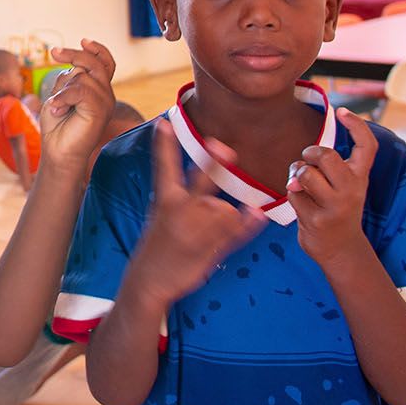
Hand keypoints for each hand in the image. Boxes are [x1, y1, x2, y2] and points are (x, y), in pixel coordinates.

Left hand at [37, 40, 116, 169]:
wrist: (58, 153)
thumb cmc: (57, 126)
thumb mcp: (61, 94)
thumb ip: (70, 78)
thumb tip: (76, 67)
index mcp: (98, 90)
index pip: (105, 63)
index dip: (97, 49)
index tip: (83, 40)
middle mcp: (105, 95)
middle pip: (94, 63)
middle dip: (73, 54)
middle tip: (54, 52)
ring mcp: (105, 103)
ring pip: (83, 77)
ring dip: (62, 89)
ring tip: (56, 107)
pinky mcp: (100, 111)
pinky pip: (80, 91)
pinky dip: (63, 98)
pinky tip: (55, 109)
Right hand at [130, 121, 267, 305]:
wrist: (148, 281)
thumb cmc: (156, 246)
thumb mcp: (159, 216)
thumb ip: (177, 197)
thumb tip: (196, 184)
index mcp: (164, 200)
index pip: (164, 167)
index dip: (164, 145)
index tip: (164, 123)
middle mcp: (179, 211)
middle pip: (201, 180)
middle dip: (212, 164)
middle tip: (221, 146)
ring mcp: (195, 230)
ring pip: (225, 209)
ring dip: (226, 217)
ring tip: (208, 233)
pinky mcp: (209, 248)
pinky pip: (234, 232)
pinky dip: (248, 224)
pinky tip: (257, 214)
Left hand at [287, 108, 378, 266]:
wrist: (341, 249)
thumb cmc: (336, 208)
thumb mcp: (340, 186)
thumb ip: (322, 170)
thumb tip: (296, 173)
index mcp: (360, 178)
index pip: (367, 146)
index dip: (357, 125)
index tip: (343, 111)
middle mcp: (352, 190)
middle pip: (325, 155)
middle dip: (309, 153)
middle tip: (309, 162)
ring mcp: (335, 206)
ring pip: (305, 174)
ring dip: (297, 175)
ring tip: (303, 186)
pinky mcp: (316, 220)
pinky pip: (293, 194)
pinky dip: (293, 196)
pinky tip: (304, 207)